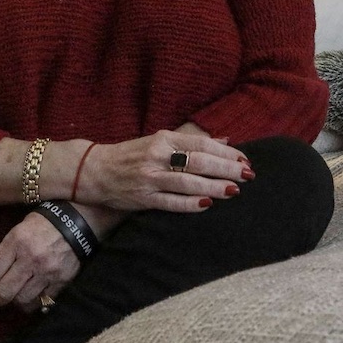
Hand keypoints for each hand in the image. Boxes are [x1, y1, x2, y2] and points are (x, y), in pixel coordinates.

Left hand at [0, 212, 80, 312]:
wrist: (77, 223)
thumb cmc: (43, 224)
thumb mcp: (20, 228)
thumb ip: (7, 250)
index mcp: (17, 241)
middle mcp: (31, 258)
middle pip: (4, 292)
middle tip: (0, 294)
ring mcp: (47, 272)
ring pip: (23, 300)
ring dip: (18, 299)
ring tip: (19, 293)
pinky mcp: (61, 281)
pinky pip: (42, 301)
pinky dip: (36, 301)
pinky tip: (35, 293)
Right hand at [82, 130, 251, 213]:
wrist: (95, 170)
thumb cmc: (132, 154)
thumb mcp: (160, 141)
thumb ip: (190, 142)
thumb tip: (224, 140)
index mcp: (164, 138)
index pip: (201, 144)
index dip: (225, 152)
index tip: (244, 159)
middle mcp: (158, 155)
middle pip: (198, 161)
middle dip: (225, 168)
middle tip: (247, 175)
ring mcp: (150, 177)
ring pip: (187, 182)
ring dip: (213, 186)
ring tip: (234, 190)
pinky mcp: (143, 198)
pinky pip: (170, 202)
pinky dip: (190, 203)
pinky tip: (207, 204)